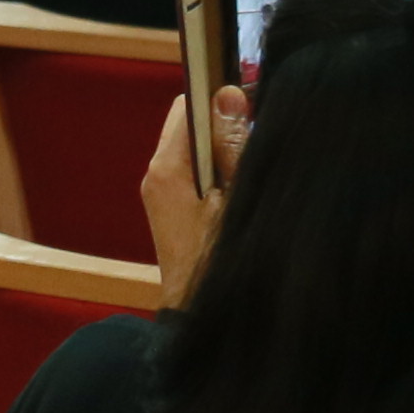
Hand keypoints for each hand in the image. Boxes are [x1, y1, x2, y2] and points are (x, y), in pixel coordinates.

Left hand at [138, 85, 244, 302]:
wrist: (198, 318)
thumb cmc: (219, 264)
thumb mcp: (237, 202)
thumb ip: (233, 148)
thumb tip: (229, 94)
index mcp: (166, 170)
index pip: (189, 105)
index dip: (221, 101)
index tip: (253, 112)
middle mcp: (156, 175)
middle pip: (192, 125)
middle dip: (225, 127)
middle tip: (257, 148)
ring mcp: (162, 193)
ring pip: (196, 149)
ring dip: (224, 152)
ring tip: (250, 175)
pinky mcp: (172, 209)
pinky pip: (195, 172)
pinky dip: (218, 173)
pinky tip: (240, 194)